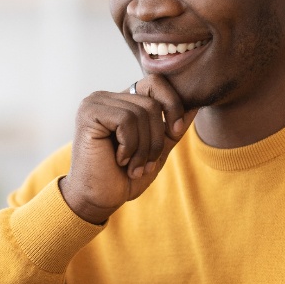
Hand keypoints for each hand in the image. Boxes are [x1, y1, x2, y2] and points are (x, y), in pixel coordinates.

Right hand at [60, 75, 198, 223]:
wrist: (98, 200)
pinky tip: (118, 160)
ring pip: (142, 113)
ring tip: (132, 166)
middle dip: (156, 139)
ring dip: (143, 148)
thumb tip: (194, 105)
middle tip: (144, 164)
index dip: (172, 106)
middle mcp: (106, 97)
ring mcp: (95, 103)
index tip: (175, 133)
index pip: (156, 83)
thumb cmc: (123, 178)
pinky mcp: (89, 113)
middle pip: (152, 103)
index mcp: (120, 102)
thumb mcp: (156, 150)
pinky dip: (130, 146)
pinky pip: (127, 120)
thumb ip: (171, 127)